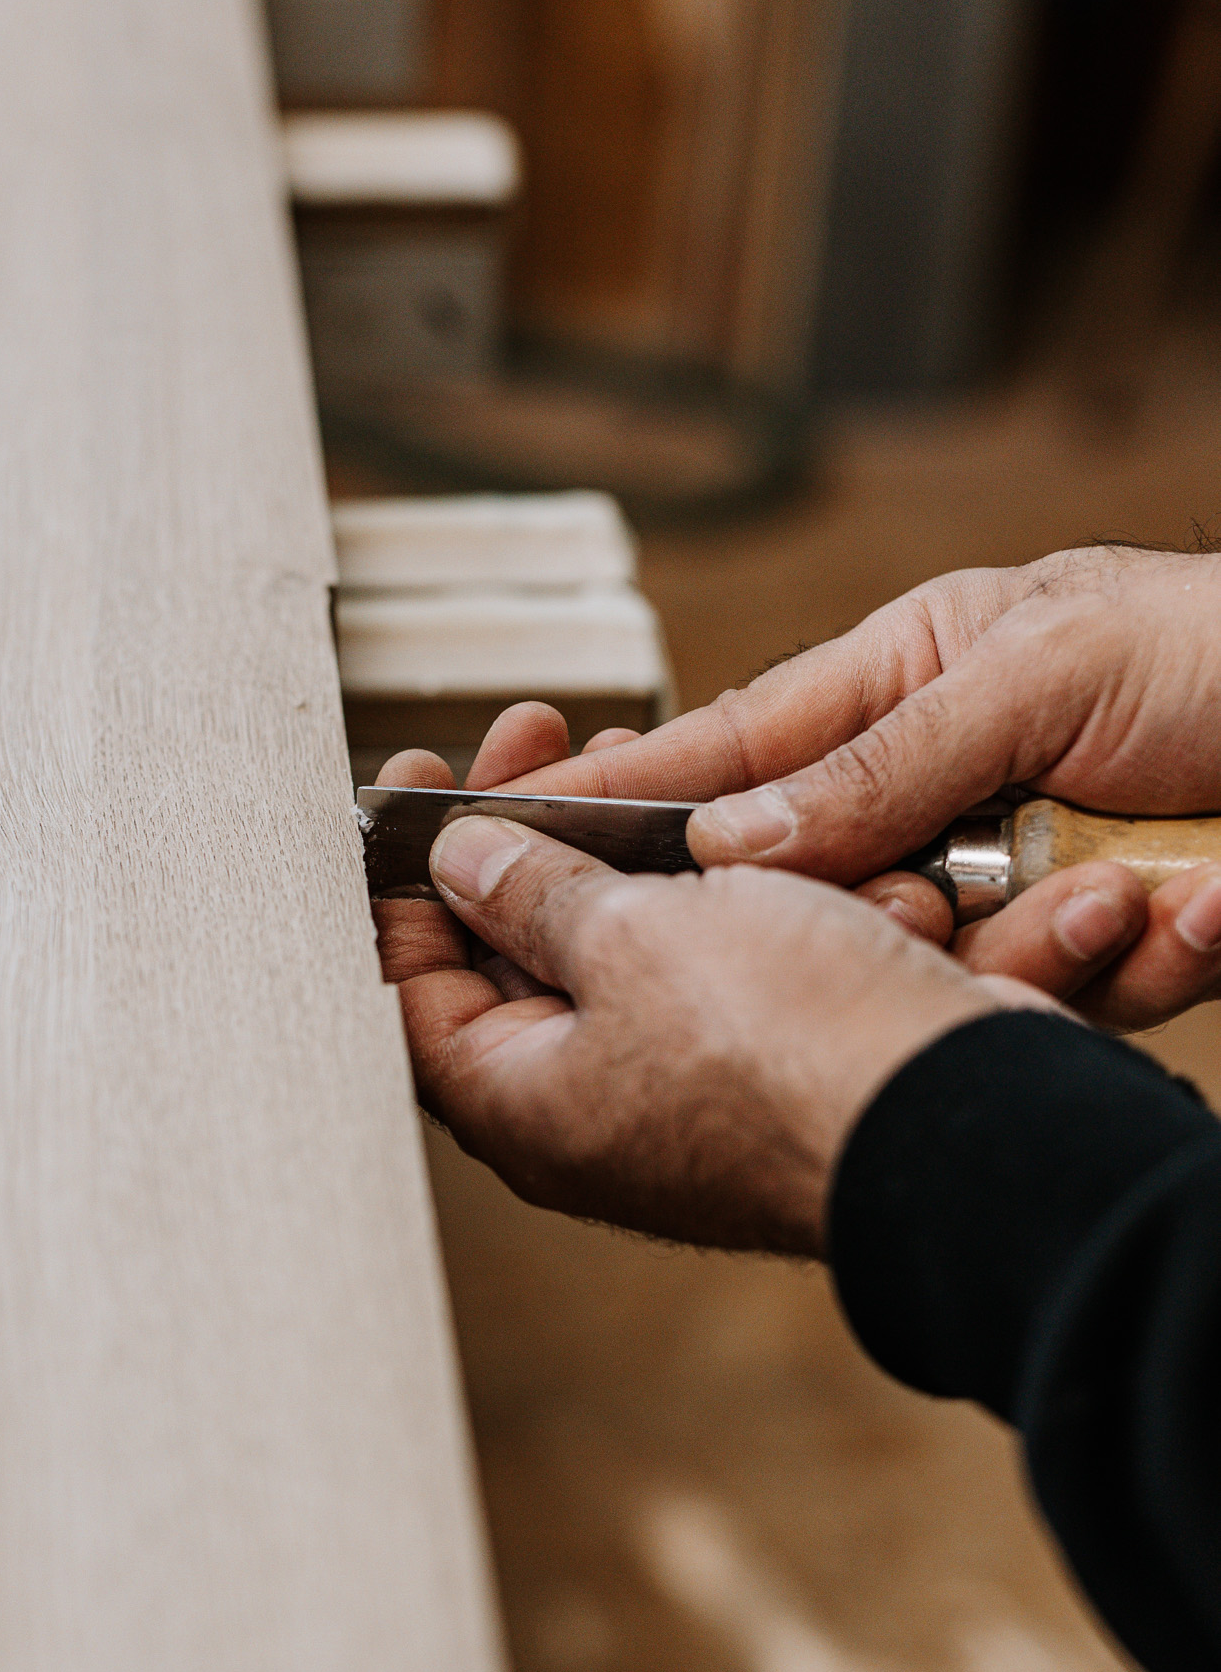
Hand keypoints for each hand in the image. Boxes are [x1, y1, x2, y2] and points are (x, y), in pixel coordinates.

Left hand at [377, 809, 1042, 1254]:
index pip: (409, 986)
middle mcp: (591, 1111)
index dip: (401, 877)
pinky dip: (745, 900)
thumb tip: (466, 864)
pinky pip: (734, 964)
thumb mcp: (634, 936)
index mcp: (520, 1101)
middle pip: (522, 956)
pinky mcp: (772, 1065)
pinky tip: (780, 850)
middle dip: (542, 838)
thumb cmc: (796, 1054)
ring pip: (642, 948)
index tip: (421, 782)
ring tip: (689, 785)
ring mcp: (684, 1095)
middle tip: (548, 739)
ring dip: (662, 858)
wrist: (974, 1120)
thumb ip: (538, 892)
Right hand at [459, 545, 1220, 1029]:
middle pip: (827, 896)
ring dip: (1047, 950)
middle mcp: (942, 792)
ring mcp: (1013, 878)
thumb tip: (726, 846)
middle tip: (934, 910)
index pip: (728, 753)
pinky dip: (1138, 966)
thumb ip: (876, 762)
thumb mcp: (1040, 670)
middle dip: (887, 920)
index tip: (519, 840)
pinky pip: (1060, 1001)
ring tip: (1133, 894)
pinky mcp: (1089, 948)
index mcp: (905, 684)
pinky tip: (1206, 905)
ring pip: (944, 972)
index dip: (627, 802)